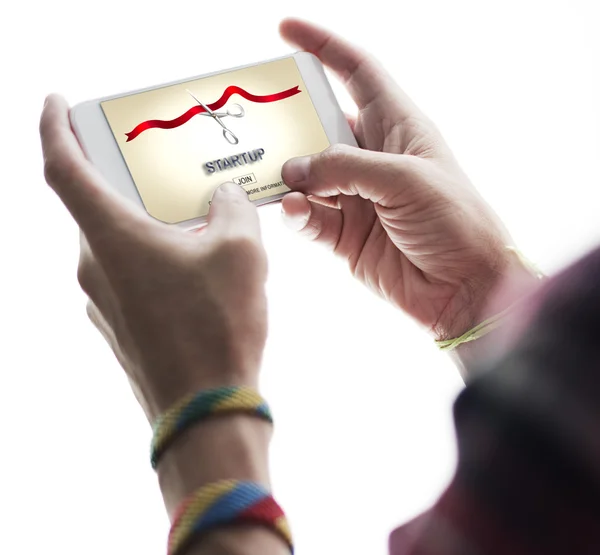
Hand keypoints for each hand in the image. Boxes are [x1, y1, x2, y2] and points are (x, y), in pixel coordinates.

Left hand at [40, 95, 267, 422]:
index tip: (55, 103)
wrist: (207, 409)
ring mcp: (103, 303)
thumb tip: (225, 197)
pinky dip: (155, 261)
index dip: (54, 128)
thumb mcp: (239, 249)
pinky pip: (132, 278)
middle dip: (128, 182)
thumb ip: (231, 208)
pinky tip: (197, 272)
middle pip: (99, 207)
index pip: (63, 168)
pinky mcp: (121, 327)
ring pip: (120, 245)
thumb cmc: (216, 326)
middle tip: (163, 168)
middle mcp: (93, 268)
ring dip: (150, 227)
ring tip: (196, 224)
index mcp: (110, 237)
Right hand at [280, 19, 533, 339]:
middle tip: (258, 122)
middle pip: (320, 125)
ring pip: (307, 175)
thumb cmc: (456, 222)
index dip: (324, 48)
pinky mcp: (345, 234)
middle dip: (290, 122)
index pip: (357, 73)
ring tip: (279, 179)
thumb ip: (347, 167)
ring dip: (289, 176)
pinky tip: (295, 210)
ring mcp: (356, 197)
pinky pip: (309, 216)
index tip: (285, 31)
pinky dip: (298, 213)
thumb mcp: (406, 179)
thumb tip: (294, 171)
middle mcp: (373, 158)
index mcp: (399, 128)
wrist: (465, 289)